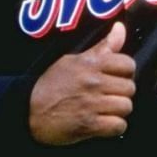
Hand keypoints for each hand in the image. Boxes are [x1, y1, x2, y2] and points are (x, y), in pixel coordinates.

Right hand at [30, 22, 136, 144]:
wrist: (27, 110)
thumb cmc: (51, 85)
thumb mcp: (73, 60)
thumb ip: (102, 47)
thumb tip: (120, 28)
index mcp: (90, 65)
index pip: (128, 64)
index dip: (125, 72)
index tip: (116, 78)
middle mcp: (93, 83)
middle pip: (129, 88)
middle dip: (122, 94)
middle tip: (109, 96)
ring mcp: (91, 104)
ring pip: (126, 107)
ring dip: (118, 111)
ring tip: (105, 110)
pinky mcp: (89, 124)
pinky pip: (118, 126)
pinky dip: (114, 127)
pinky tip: (104, 123)